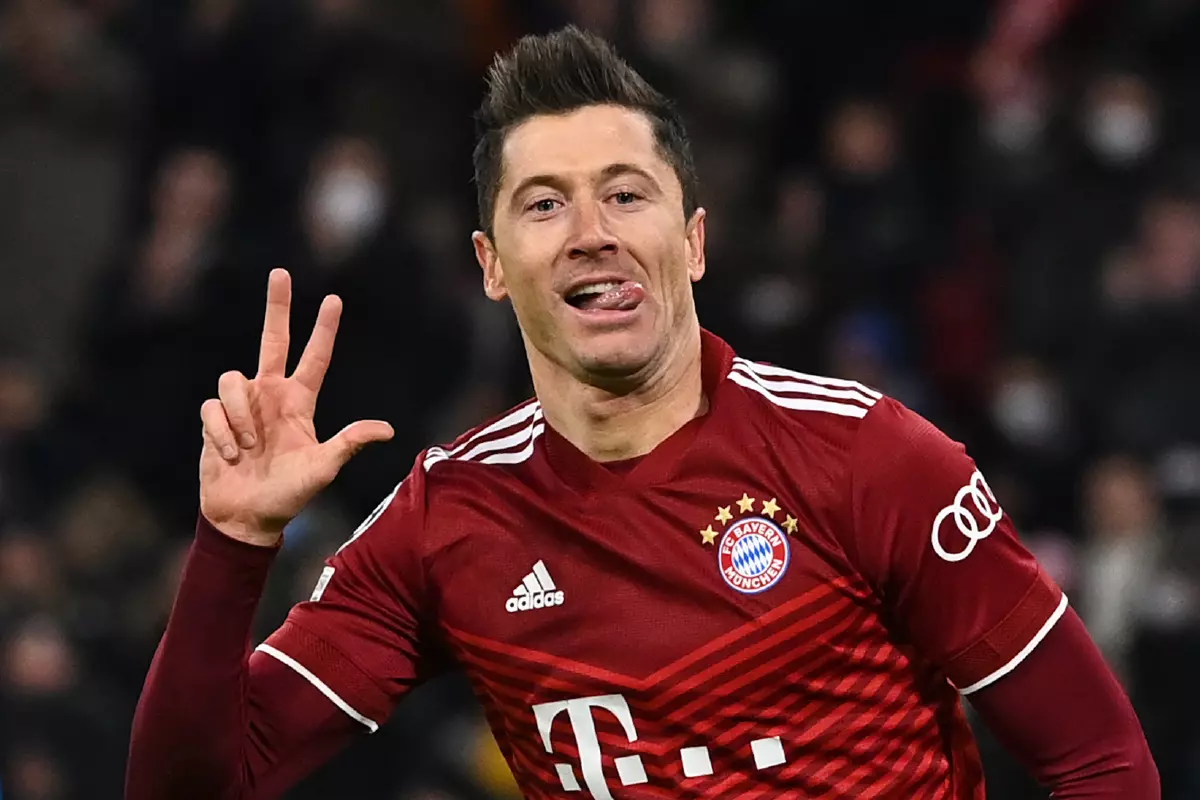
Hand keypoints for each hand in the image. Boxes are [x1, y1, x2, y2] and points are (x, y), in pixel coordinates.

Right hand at [199, 269, 393, 545]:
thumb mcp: (323, 467)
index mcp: (300, 402)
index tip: (334, 299)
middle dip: (276, 307)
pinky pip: (214, 409)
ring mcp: (242, 406)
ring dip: (241, 414)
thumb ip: (349, 444)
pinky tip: (231, 455)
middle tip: (281, 272)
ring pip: (234, 379)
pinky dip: (223, 433)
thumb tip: (388, 430)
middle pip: (272, 340)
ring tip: (247, 447)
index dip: (324, 330)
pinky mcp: (214, 419)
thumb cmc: (289, 495)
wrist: (247, 517)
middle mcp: (271, 395)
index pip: (315, 358)